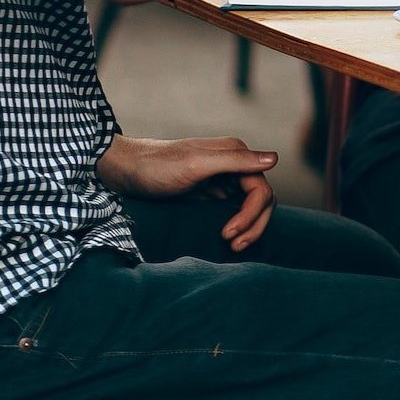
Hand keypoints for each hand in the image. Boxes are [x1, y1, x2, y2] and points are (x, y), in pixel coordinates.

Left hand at [97, 133, 277, 251]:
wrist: (124, 170)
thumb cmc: (155, 166)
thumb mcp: (195, 164)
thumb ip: (235, 161)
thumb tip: (275, 158)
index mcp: (236, 153)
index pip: (261, 190)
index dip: (251, 215)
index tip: (228, 235)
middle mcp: (234, 163)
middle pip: (262, 199)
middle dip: (253, 224)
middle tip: (233, 246)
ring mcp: (223, 177)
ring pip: (251, 205)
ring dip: (249, 226)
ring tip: (232, 245)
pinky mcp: (211, 190)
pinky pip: (235, 208)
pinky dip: (237, 223)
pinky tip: (227, 235)